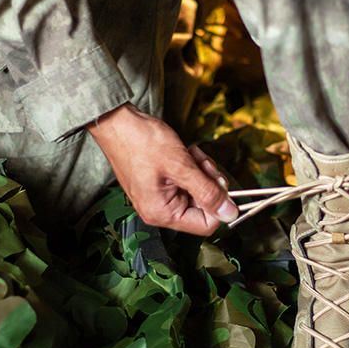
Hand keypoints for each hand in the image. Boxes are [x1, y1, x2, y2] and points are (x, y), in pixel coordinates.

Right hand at [88, 103, 237, 234]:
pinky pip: (185, 182)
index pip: (206, 224)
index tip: (217, 180)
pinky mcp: (159, 184)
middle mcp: (159, 210)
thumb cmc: (141, 142)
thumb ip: (208, 192)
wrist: (118, 123)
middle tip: (202, 163)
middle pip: (202, 207)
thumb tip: (230, 213)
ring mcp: (158, 197)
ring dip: (200, 172)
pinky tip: (184, 153)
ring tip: (190, 155)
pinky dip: (190, 167)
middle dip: (208, 183)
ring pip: (196, 192)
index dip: (218, 202)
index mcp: (162, 213)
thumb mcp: (181, 166)